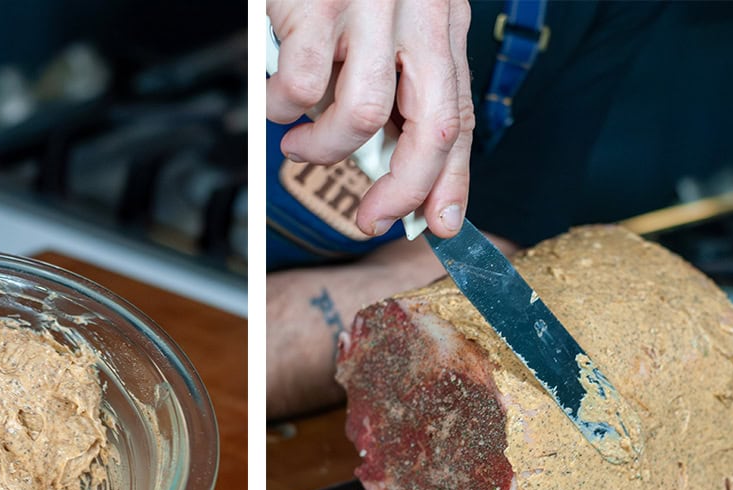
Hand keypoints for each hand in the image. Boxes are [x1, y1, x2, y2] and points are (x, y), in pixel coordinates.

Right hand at [266, 0, 473, 238]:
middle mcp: (417, 16)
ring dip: (326, 148)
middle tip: (371, 217)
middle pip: (430, 127)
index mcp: (442, 25)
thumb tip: (389, 158)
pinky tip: (274, 101)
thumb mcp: (396, 22)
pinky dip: (279, 108)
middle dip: (404, 188)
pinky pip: (299, 87)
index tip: (438, 225)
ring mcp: (369, 10)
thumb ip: (399, 81)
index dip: (452, 181)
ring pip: (362, 115)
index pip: (458, 119)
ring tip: (301, 144)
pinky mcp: (315, 5)